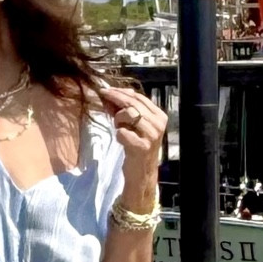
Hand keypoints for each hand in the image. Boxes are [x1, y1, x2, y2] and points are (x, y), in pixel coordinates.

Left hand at [102, 85, 165, 199]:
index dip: (121, 92)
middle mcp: (158, 123)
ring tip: (120, 128)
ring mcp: (152, 135)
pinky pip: (123, 132)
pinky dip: (119, 135)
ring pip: (129, 114)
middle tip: (103, 95)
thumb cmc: (137, 147)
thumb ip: (124, 110)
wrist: (142, 172)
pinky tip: (123, 140)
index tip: (107, 89)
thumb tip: (111, 94)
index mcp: (159, 116)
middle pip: (133, 103)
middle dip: (115, 98)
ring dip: (118, 119)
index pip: (139, 97)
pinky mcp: (142, 147)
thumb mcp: (133, 125)